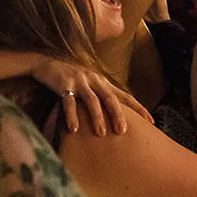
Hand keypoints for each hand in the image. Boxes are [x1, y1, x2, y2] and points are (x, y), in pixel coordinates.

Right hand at [29, 58, 152, 134]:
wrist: (45, 62)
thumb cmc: (70, 77)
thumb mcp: (89, 84)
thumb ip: (101, 96)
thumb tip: (115, 115)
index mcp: (103, 82)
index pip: (125, 96)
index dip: (139, 108)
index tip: (151, 121)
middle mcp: (94, 80)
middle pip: (111, 98)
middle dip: (118, 115)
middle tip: (123, 131)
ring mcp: (79, 82)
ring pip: (92, 101)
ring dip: (97, 117)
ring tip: (101, 134)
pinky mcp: (63, 85)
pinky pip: (69, 102)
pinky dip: (72, 116)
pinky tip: (74, 129)